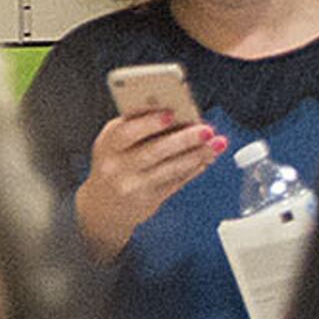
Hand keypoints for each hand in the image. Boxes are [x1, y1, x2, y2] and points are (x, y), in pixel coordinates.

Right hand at [76, 111, 223, 258]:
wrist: (103, 206)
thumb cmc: (115, 164)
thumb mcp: (115, 142)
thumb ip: (139, 127)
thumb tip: (177, 112)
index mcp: (109, 142)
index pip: (127, 131)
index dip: (150, 122)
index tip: (172, 113)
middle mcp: (117, 165)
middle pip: (153, 151)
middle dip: (183, 139)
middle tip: (206, 130)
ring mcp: (132, 185)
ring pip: (169, 169)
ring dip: (196, 155)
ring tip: (215, 144)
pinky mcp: (148, 201)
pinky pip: (176, 183)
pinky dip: (194, 169)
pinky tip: (206, 159)